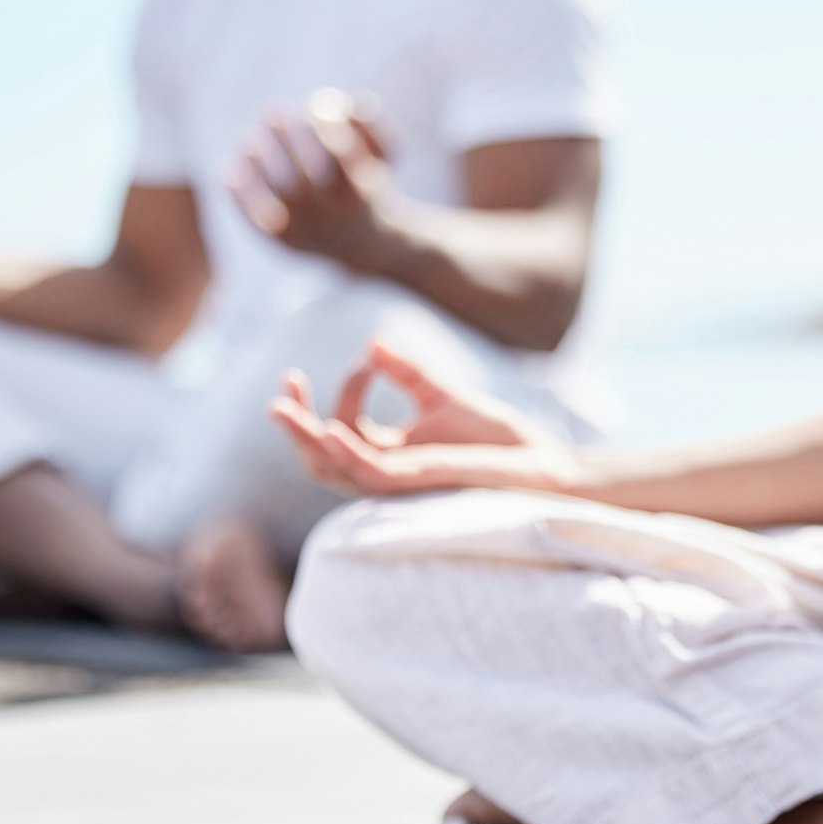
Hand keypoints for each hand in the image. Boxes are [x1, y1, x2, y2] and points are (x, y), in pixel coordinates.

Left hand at [229, 90, 403, 270]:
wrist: (361, 242)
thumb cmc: (367, 182)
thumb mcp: (385, 152)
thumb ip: (370, 120)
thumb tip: (335, 102)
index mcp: (361, 193)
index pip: (342, 158)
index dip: (327, 127)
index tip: (316, 105)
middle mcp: (332, 217)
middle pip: (305, 176)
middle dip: (288, 136)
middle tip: (274, 110)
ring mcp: (305, 231)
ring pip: (275, 193)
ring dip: (258, 158)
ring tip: (251, 139)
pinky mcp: (281, 240)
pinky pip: (253, 214)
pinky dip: (239, 188)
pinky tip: (235, 166)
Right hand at [269, 338, 578, 496]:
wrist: (543, 464)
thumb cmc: (499, 439)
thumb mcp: (445, 395)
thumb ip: (407, 372)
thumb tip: (371, 341)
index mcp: (392, 453)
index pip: (343, 427)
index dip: (346, 389)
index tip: (368, 360)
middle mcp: (388, 472)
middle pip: (321, 458)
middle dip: (295, 426)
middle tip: (280, 393)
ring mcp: (400, 481)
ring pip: (333, 469)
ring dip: (304, 438)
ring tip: (280, 408)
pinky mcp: (419, 482)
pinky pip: (369, 473)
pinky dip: (344, 452)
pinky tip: (328, 430)